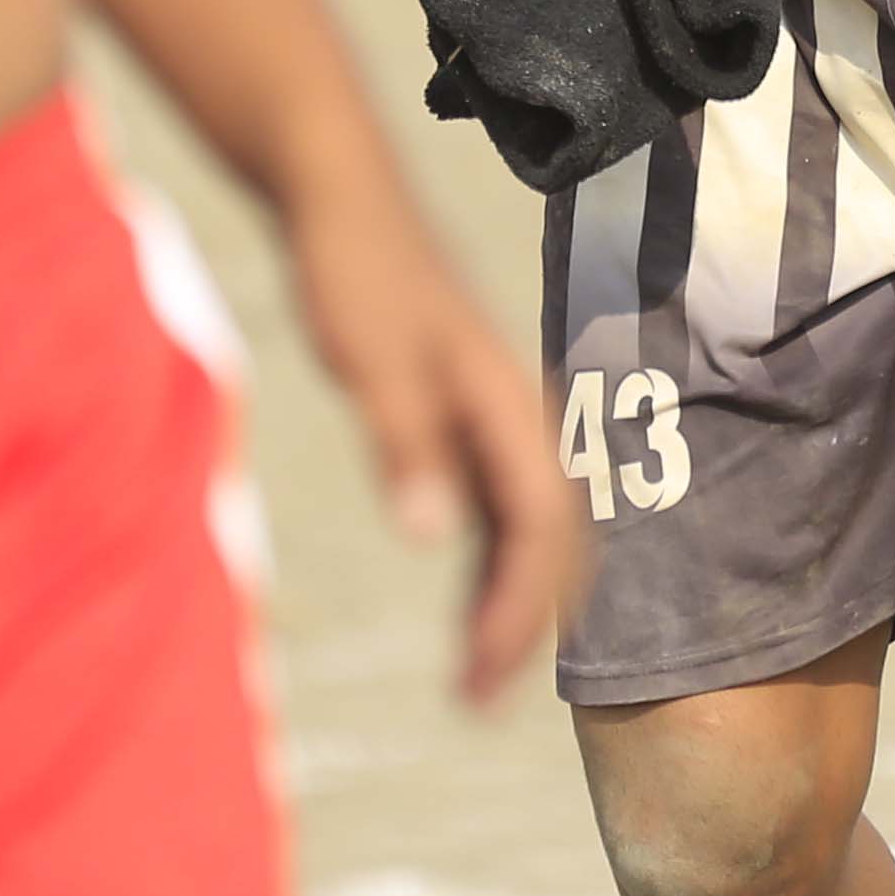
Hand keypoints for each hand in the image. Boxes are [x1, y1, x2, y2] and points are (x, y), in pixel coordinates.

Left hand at [286, 175, 581, 704]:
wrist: (340, 196)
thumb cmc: (355, 271)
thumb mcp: (372, 361)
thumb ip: (405, 445)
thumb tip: (433, 535)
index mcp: (507, 403)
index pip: (541, 529)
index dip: (517, 611)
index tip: (477, 677)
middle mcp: (516, 414)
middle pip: (554, 540)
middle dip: (525, 623)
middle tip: (473, 700)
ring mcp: (493, 415)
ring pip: (531, 529)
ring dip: (511, 602)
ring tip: (469, 678)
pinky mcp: (462, 414)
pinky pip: (498, 509)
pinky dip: (490, 567)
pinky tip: (458, 606)